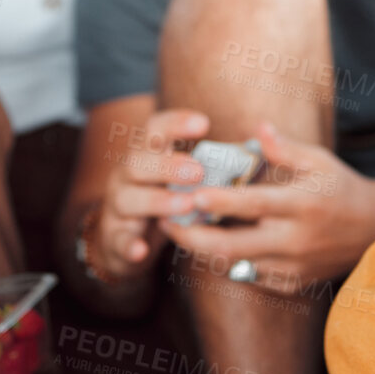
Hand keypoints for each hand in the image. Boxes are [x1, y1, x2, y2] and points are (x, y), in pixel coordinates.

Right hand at [89, 108, 210, 280]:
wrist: (122, 239)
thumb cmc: (165, 200)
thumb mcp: (181, 179)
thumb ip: (211, 166)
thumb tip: (260, 152)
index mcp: (147, 154)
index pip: (155, 129)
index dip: (176, 123)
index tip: (204, 123)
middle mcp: (127, 176)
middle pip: (138, 162)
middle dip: (168, 165)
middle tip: (198, 171)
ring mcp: (117, 207)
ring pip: (128, 199)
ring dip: (157, 201)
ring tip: (186, 205)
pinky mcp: (114, 238)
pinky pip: (118, 240)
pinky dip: (129, 245)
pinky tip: (141, 250)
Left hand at [163, 122, 374, 291]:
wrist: (374, 231)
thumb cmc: (341, 188)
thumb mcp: (320, 161)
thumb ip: (285, 149)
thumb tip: (255, 129)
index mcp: (304, 204)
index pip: (256, 205)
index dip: (223, 201)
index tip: (193, 194)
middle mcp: (297, 240)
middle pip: (235, 246)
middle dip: (195, 236)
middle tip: (166, 220)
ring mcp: (294, 266)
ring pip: (237, 265)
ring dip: (205, 250)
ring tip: (179, 230)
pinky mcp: (293, 284)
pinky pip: (251, 277)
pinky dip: (228, 263)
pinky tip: (211, 246)